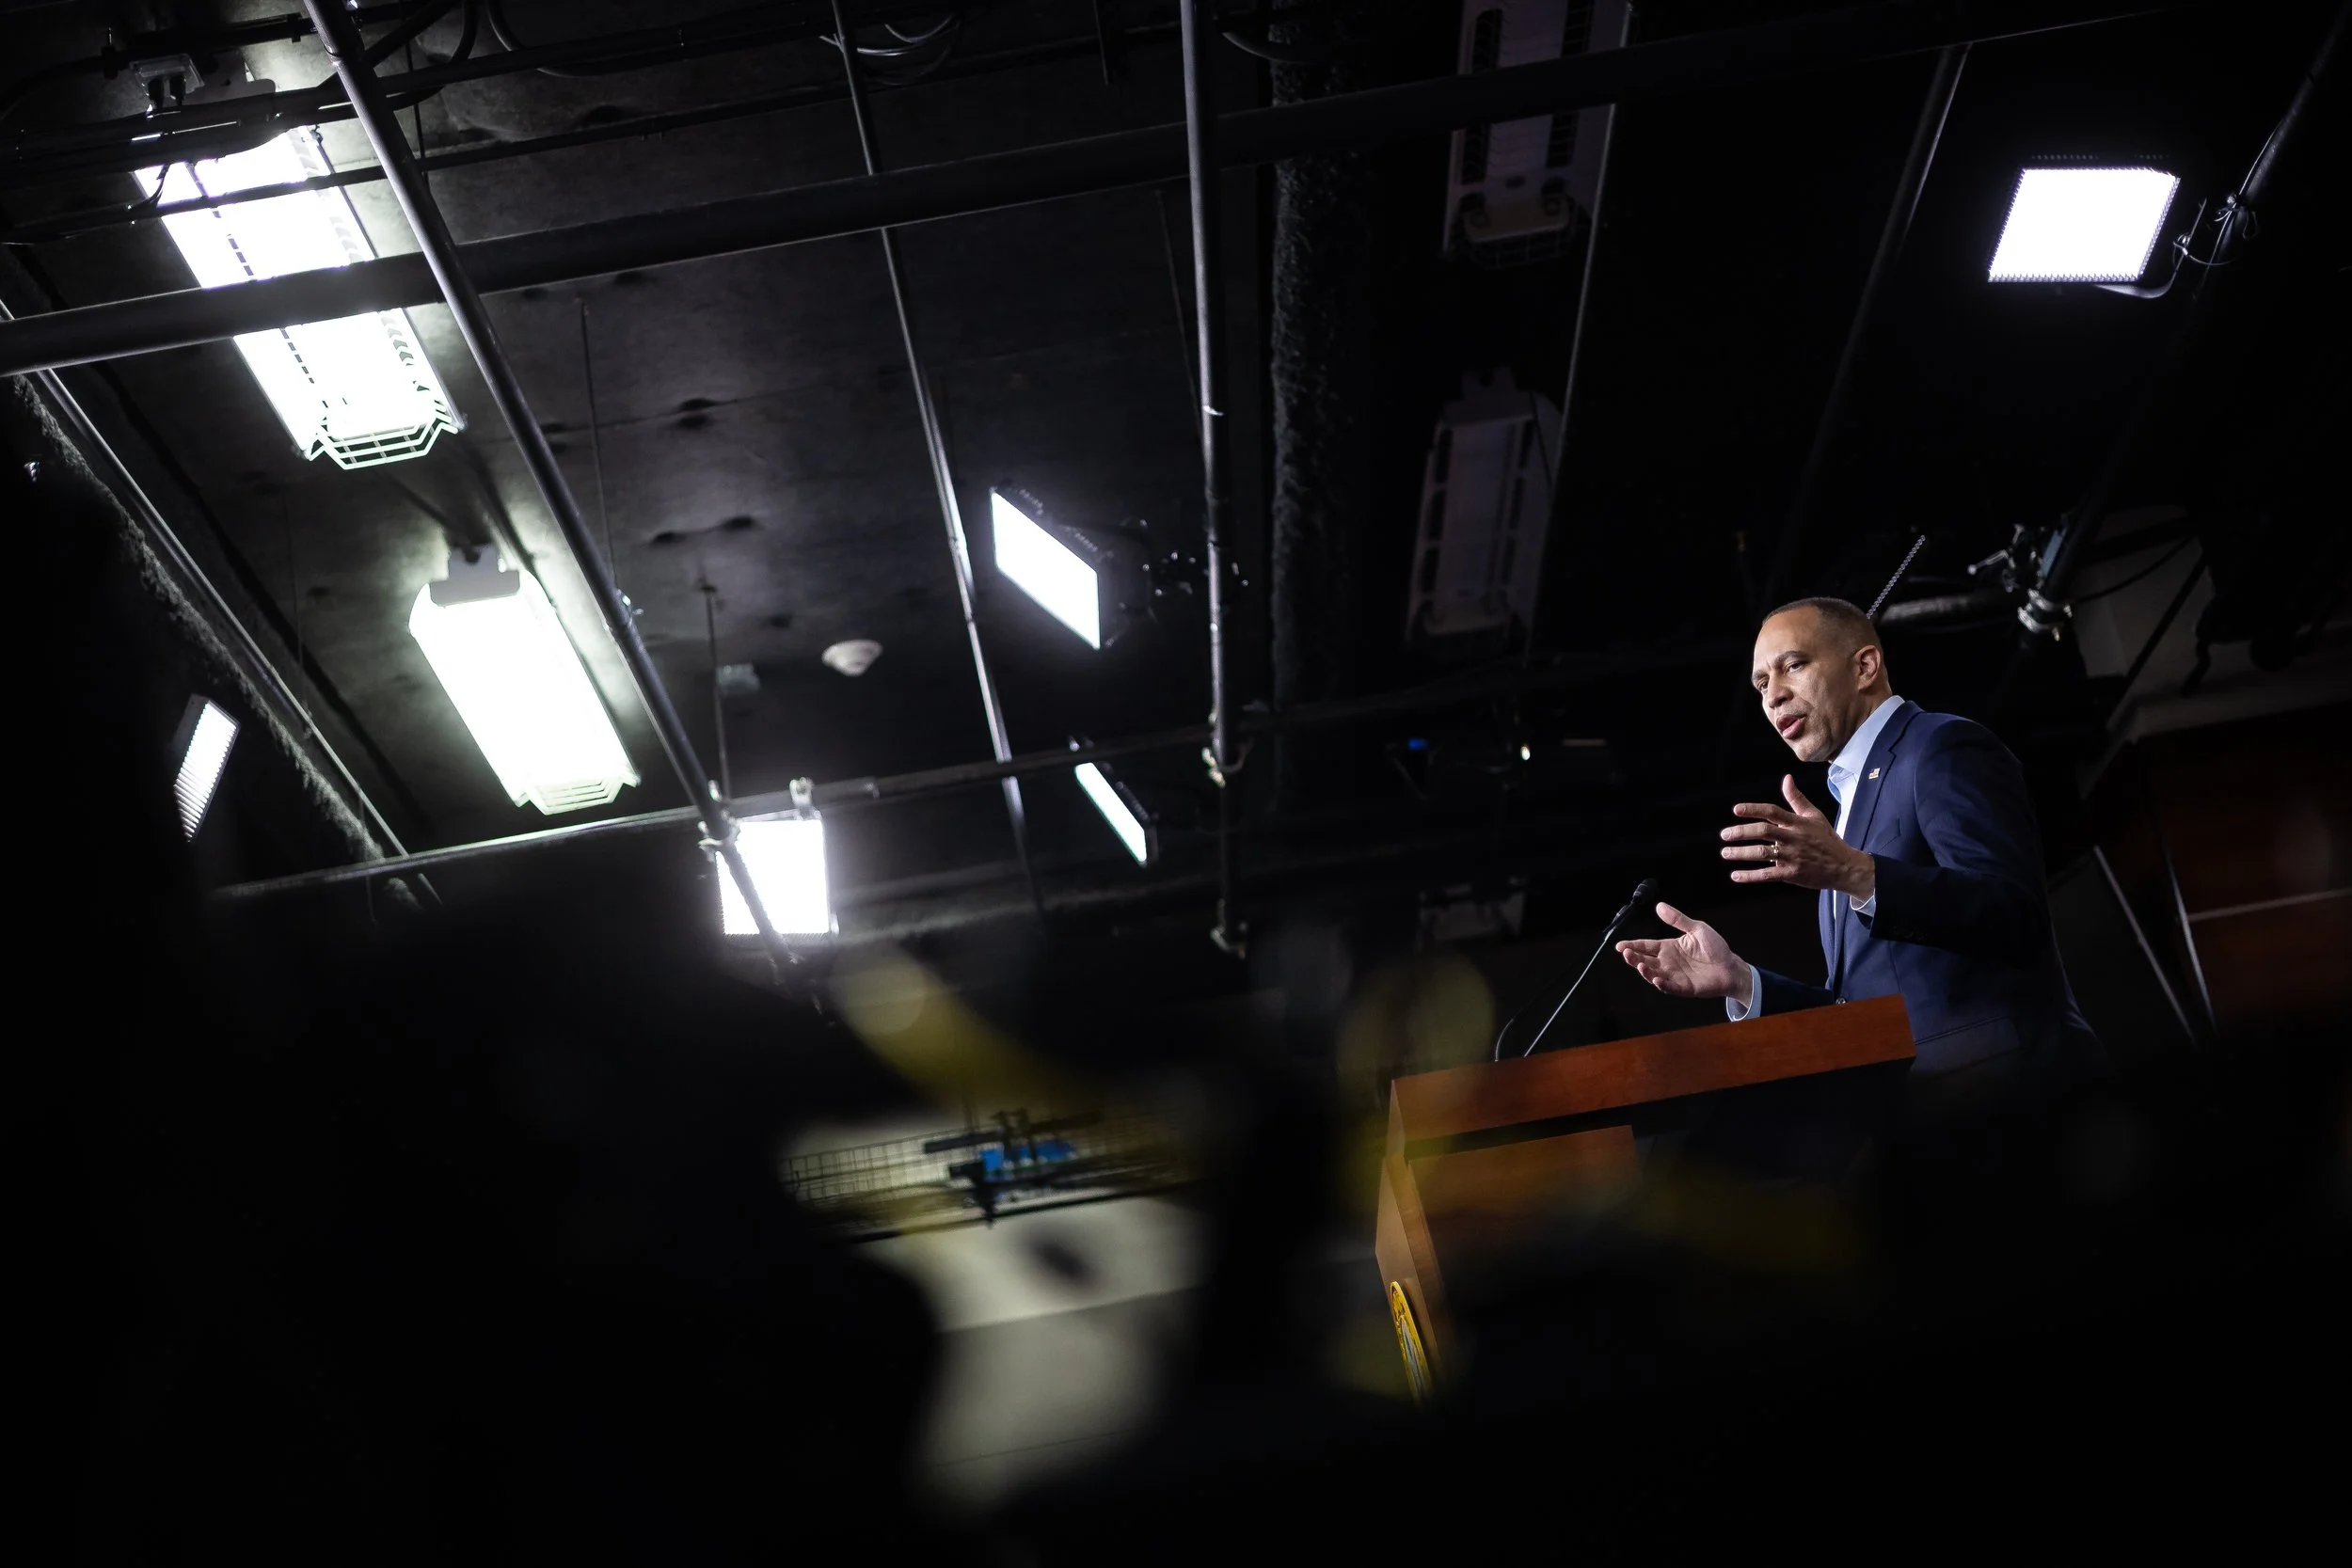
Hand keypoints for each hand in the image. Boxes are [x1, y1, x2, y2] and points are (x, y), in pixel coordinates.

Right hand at [1616, 902, 1752, 1000]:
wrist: (1731, 966)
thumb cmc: (1716, 948)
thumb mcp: (1697, 929)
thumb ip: (1678, 920)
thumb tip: (1659, 906)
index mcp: (1669, 948)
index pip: (1646, 946)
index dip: (1632, 945)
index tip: (1619, 945)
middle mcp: (1668, 963)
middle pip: (1645, 960)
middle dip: (1633, 957)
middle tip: (1626, 953)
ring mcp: (1675, 976)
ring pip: (1653, 974)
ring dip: (1644, 971)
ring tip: (1639, 964)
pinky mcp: (1684, 988)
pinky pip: (1670, 987)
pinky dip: (1662, 984)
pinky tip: (1656, 979)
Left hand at [1720, 775, 1875, 899]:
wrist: (1845, 866)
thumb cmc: (1826, 839)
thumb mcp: (1814, 816)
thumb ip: (1796, 798)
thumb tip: (1786, 778)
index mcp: (1798, 823)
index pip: (1773, 812)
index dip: (1754, 809)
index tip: (1736, 810)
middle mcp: (1794, 838)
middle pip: (1764, 832)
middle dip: (1741, 832)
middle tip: (1724, 835)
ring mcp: (1793, 857)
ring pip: (1763, 853)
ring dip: (1741, 853)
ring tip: (1725, 853)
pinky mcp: (1792, 874)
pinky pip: (1768, 875)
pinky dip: (1750, 876)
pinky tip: (1735, 876)